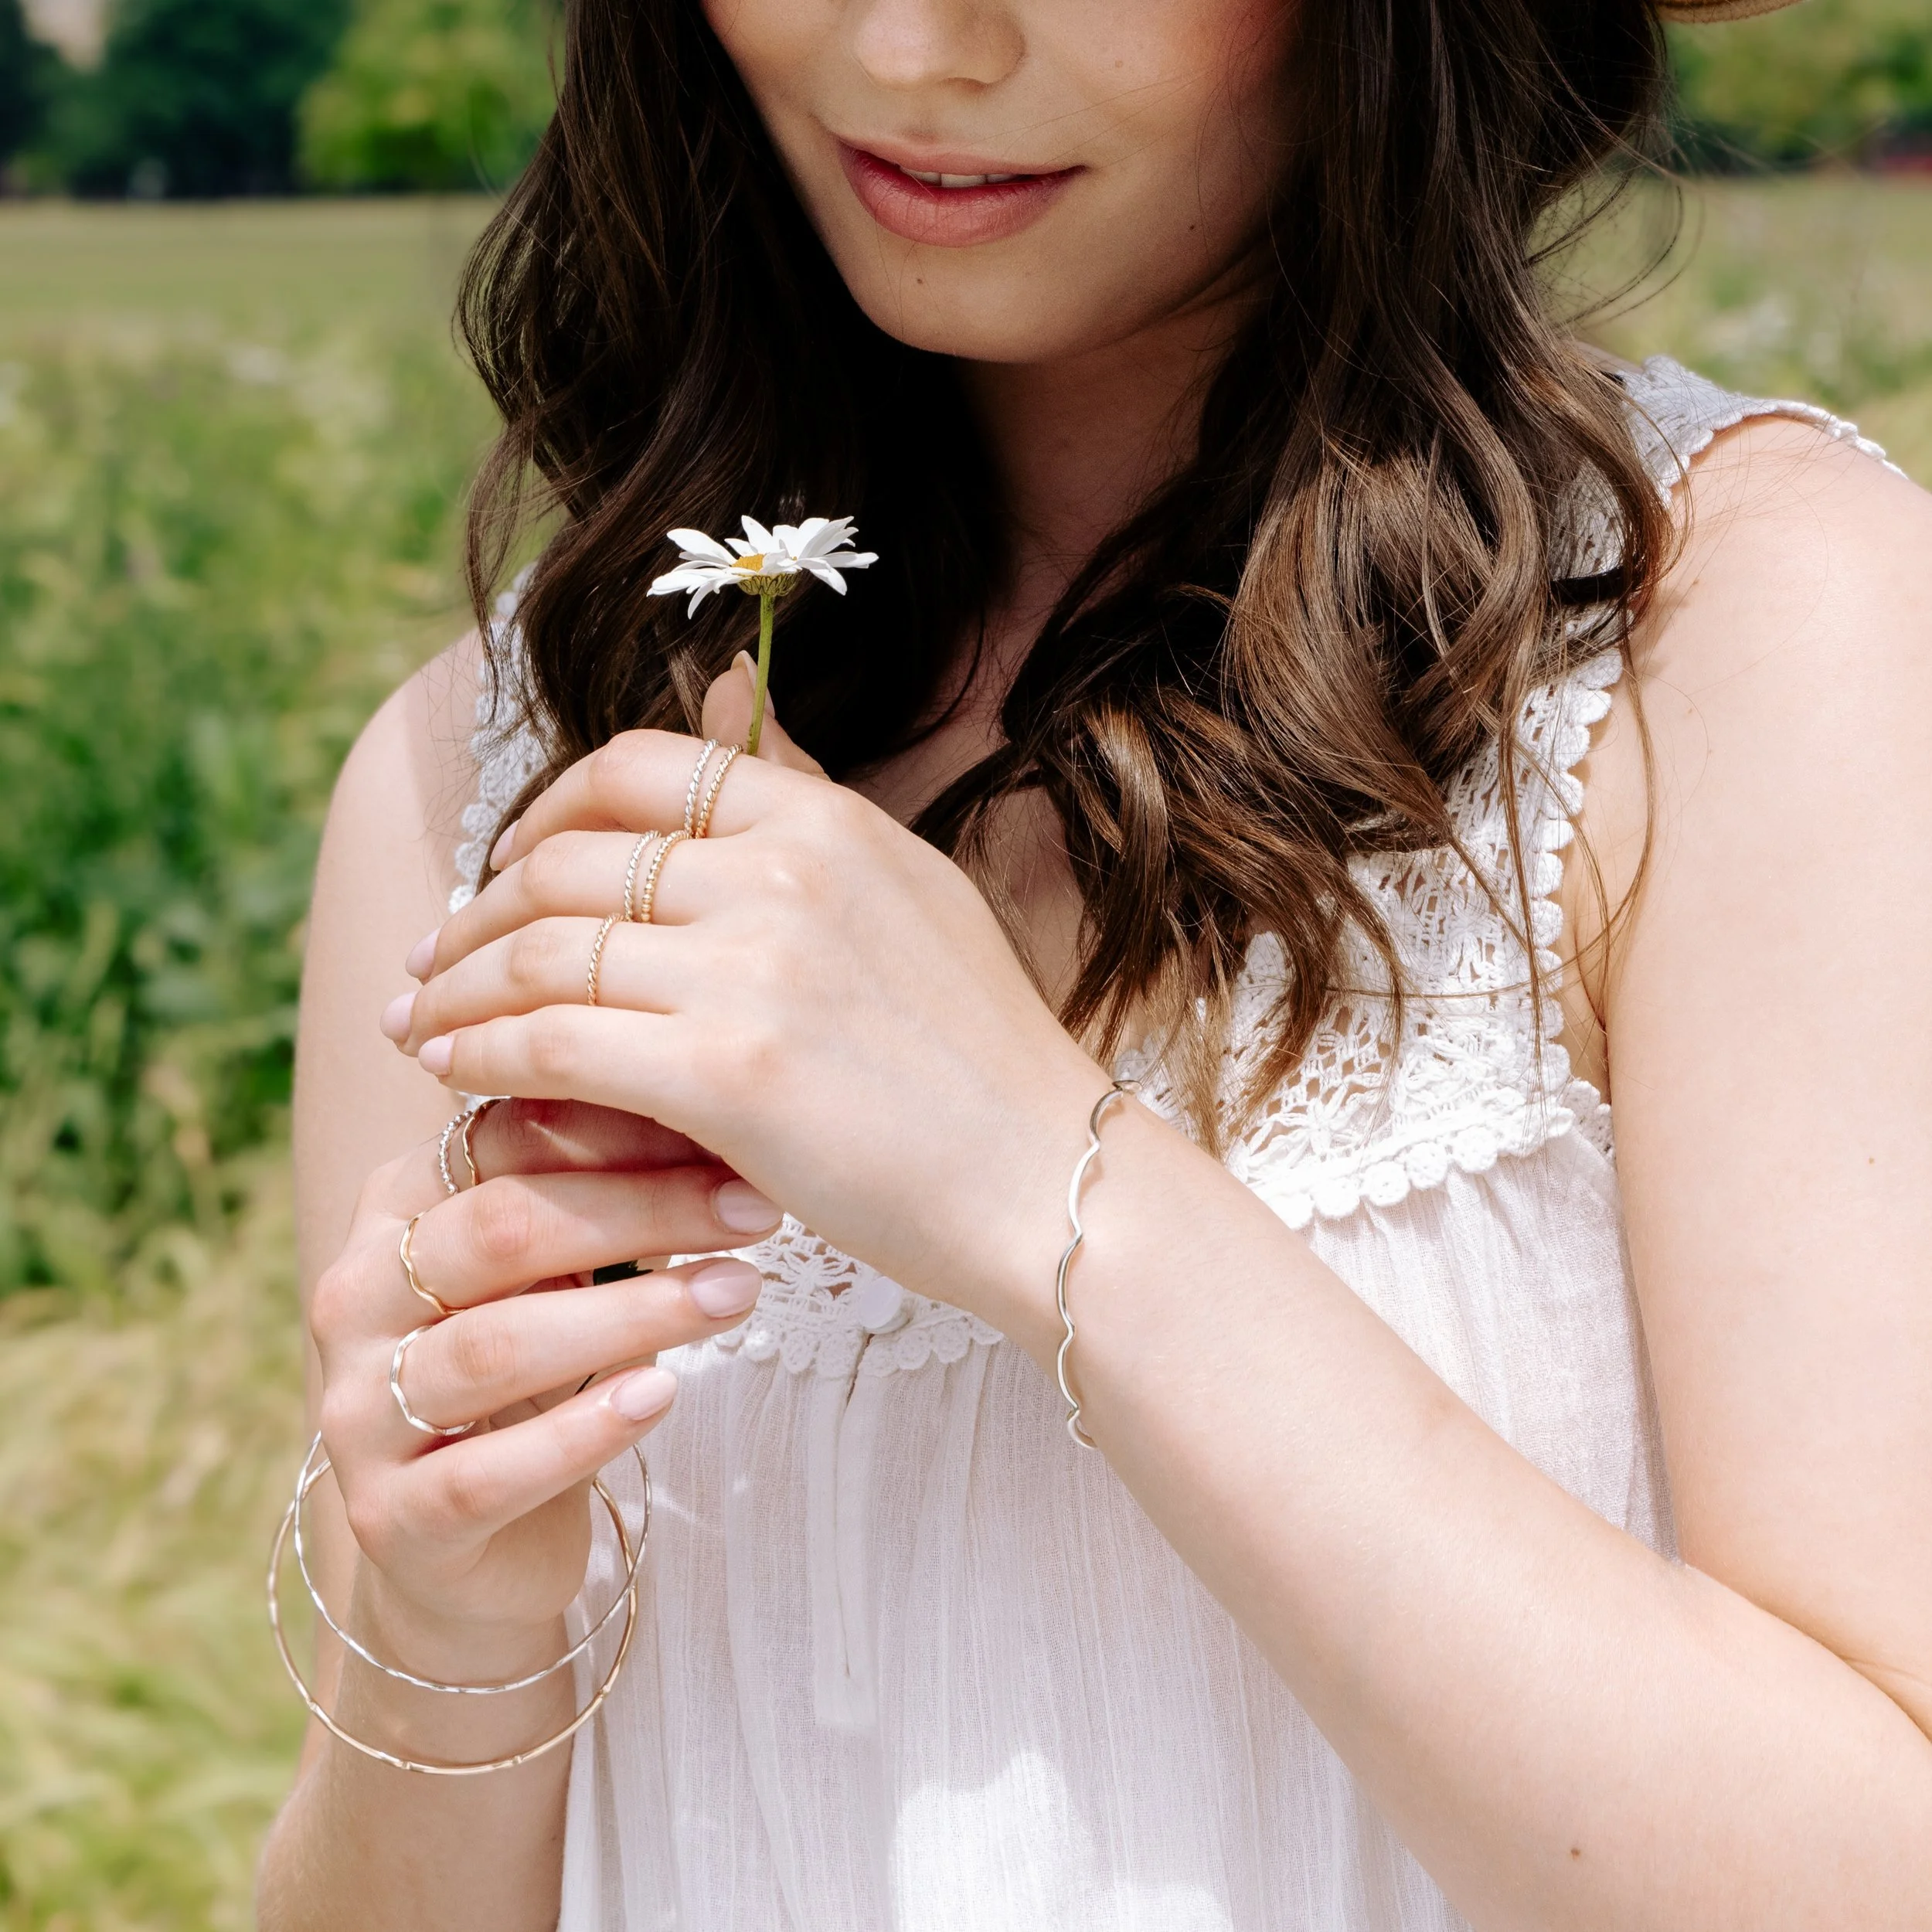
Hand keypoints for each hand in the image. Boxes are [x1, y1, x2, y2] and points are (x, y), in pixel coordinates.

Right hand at [309, 1099, 780, 1652]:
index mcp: (394, 1207)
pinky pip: (486, 1471)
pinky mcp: (390, 1518)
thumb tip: (722, 1106)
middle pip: (500, 1229)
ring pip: (496, 1345)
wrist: (478, 1544)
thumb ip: (607, 1192)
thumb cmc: (542, 1368)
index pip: (500, 1139)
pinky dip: (582, 1430)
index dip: (621, 1128)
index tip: (731, 1127)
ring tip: (738, 1292)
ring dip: (633, 1314)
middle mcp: (356, 1297)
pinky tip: (662, 1395)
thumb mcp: (568, 1266)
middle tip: (755, 1207)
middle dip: (641, 1209)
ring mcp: (359, 1410)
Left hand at [389, 676, 1109, 1335]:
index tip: (507, 874)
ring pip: (541, 948)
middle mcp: (784, 874)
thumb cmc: (980, 1055)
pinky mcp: (728, 1075)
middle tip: (434, 962)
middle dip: (474, 911)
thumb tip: (719, 688)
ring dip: (455, 987)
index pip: (637, 766)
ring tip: (419, 1024)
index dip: (544, 813)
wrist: (1046, 1181)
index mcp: (825, 822)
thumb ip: (801, 792)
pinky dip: (478, 1053)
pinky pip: (549, 1042)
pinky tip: (454, 1075)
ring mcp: (756, 970)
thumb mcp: (906, 887)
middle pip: (568, 858)